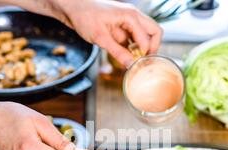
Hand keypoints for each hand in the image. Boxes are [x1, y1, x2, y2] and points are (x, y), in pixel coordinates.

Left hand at [17, 0, 162, 66]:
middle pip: (155, 31)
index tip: (137, 65)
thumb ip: (117, 52)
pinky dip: (133, 47)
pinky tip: (125, 56)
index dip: (145, 53)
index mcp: (130, 16)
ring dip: (142, 48)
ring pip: (146, 34)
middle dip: (152, 47)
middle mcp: (133, 16)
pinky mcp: (122, 26)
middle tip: (142, 60)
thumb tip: (130, 65)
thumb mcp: (100, 37)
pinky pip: (135, 37)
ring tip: (133, 59)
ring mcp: (128, 21)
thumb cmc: (84, 16)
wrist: (72, 7)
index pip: (148, 38)